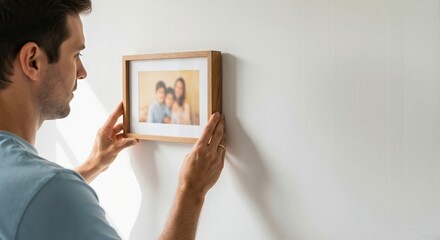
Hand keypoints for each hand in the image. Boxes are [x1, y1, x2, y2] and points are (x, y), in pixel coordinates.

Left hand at [76, 102, 138, 182]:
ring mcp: (108, 137)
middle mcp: (106, 132)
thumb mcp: (115, 149)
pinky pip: (120, 136)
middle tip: (132, 113)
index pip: (113, 117)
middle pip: (117, 122)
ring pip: (120, 130)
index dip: (119, 109)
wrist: (95, 166)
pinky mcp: (111, 142)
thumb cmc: (100, 157)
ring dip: (127, 130)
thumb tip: (135, 139)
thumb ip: (126, 143)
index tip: (123, 102)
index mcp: (104, 131)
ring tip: (135, 129)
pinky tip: (131, 138)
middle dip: (125, 119)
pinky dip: (125, 137)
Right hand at [159, 113, 225, 239]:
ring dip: (223, 134)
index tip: (216, 115)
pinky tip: (222, 142)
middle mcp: (209, 152)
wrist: (192, 188)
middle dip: (221, 124)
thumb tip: (202, 146)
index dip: (213, 121)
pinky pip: (223, 152)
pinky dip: (222, 145)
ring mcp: (216, 158)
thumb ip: (197, 149)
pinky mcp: (220, 165)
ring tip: (223, 128)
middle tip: (221, 118)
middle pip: (218, 133)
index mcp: (199, 148)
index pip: (208, 130)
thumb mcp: (188, 157)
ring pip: (223, 142)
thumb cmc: (186, 174)